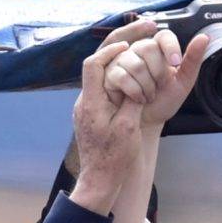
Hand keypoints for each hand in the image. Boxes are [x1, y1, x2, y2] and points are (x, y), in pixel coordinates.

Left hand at [69, 20, 208, 214]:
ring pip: (99, 79)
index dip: (110, 52)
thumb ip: (131, 101)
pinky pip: (102, 91)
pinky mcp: (91, 116)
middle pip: (95, 67)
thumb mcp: (128, 128)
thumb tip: (136, 79)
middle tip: (132, 42)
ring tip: (133, 59)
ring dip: (116, 67)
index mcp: (91, 103)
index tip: (127, 46)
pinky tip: (130, 82)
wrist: (99, 181)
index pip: (94, 65)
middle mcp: (85, 102)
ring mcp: (86, 109)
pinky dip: (115, 82)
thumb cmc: (114, 159)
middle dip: (113, 52)